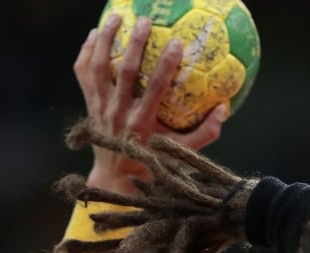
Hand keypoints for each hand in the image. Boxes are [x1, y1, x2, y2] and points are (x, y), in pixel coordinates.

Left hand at [73, 14, 226, 192]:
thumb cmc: (153, 162)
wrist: (114, 177)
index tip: (177, 43)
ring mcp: (101, 108)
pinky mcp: (89, 105)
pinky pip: (83, 74)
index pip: (155, 88)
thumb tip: (225, 108)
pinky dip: (86, 52)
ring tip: (116, 16)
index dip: (165, 65)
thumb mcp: (181, 152)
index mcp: (142, 123)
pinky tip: (94, 34)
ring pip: (99, 67)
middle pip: (125, 72)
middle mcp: (119, 113)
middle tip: (145, 20)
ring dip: (105, 40)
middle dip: (134, 44)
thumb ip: (206, 133)